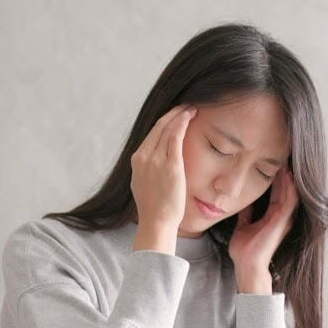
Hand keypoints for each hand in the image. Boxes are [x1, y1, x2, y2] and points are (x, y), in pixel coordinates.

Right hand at [130, 104, 195, 252]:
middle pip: (158, 127)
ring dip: (179, 115)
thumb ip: (149, 169)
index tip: (175, 115)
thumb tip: (156, 163)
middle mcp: (143, 156)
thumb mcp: (145, 183)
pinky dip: (182, 123)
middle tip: (185, 105)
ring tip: (191, 108)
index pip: (151, 134)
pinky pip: (175, 137)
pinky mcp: (170, 164)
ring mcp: (155, 160)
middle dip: (172, 113)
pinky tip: (189, 116)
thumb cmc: (155, 207)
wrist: (156, 222)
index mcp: (137, 160)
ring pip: (167, 128)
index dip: (165, 121)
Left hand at [229, 165, 297, 293]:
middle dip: (283, 172)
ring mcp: (283, 218)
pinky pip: (290, 200)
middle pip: (285, 188)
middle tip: (281, 154)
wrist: (246, 265)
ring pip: (290, 191)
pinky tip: (287, 174)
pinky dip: (290, 187)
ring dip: (288, 176)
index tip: (270, 160)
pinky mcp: (282, 221)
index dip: (274, 176)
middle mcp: (281, 215)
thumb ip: (246, 213)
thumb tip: (242, 199)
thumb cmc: (244, 249)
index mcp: (272, 216)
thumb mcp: (243, 225)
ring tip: (286, 159)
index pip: (276, 191)